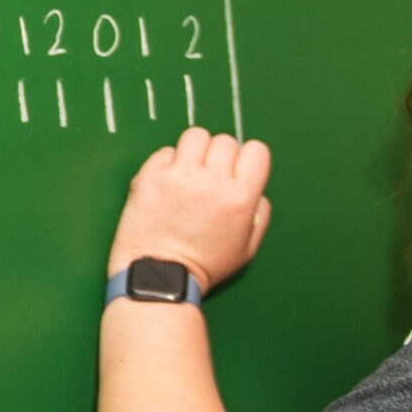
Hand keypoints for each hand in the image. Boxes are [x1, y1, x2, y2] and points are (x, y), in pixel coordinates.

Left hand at [107, 128, 272, 292]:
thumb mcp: (247, 249)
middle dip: (220, 156)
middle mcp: (212, 182)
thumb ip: (260, 214)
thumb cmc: (204, 266)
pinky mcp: (151, 176)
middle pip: (225, 141)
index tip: (237, 170)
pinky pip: (166, 151)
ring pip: (196, 136)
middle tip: (210, 177)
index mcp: (240, 198)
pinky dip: (168, 162)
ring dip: (195, 151)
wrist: (159, 275)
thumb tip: (256, 188)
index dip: (248, 159)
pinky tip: (168, 183)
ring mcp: (179, 176)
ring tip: (189, 172)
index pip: (256, 150)